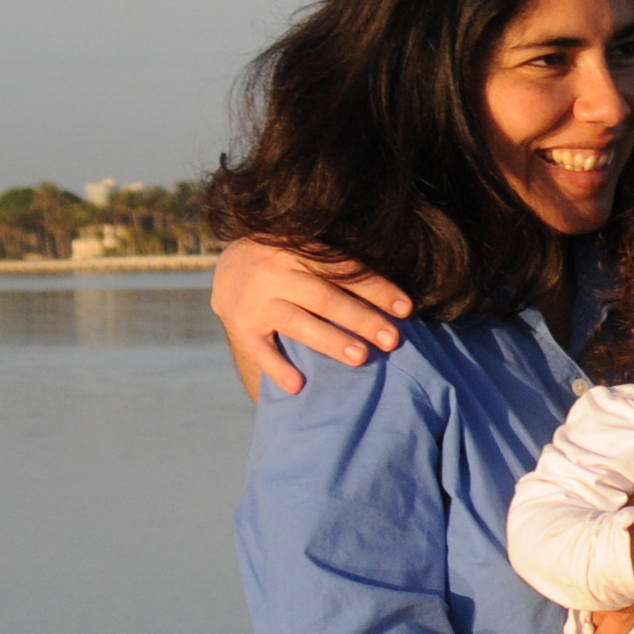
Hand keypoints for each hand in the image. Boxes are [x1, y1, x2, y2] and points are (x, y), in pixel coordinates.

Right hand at [212, 238, 407, 401]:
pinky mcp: (240, 326)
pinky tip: (299, 385)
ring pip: (296, 323)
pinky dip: (277, 368)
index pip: (343, 270)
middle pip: (324, 298)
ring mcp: (254, 301)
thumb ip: (339, 262)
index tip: (406, 308)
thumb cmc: (287, 259)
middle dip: (360, 319)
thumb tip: (393, 276)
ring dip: (330, 341)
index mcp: (297, 248)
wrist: (228, 265)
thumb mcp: (307, 249)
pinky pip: (259, 350)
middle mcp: (275, 272)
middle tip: (391, 340)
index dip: (376, 289)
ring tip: (360, 357)